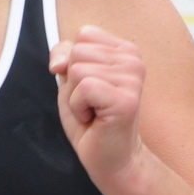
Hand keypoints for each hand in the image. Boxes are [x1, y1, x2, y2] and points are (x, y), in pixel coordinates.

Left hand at [50, 25, 147, 189]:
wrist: (110, 159)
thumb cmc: (92, 121)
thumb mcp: (71, 81)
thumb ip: (64, 56)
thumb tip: (59, 62)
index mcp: (126, 50)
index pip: (83, 35)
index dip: (73, 63)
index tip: (90, 88)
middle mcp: (134, 60)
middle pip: (78, 52)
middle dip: (73, 82)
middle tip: (92, 104)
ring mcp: (133, 79)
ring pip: (78, 70)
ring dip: (75, 98)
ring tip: (94, 112)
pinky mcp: (126, 99)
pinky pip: (84, 88)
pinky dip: (79, 108)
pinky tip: (95, 119)